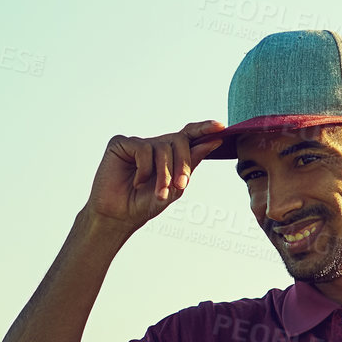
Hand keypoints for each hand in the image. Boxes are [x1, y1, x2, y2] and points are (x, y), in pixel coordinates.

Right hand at [85, 120, 225, 232]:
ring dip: (164, 173)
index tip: (221, 127)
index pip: (190, 135)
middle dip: (183, 163)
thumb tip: (212, 142)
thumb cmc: (146, 202)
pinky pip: (143, 149)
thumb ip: (191, 164)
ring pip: (163, 147)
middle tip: (180, 185)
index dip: (205, 129)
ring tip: (158, 192)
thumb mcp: (175, 187)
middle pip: (180, 140)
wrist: (120, 215)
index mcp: (171, 154)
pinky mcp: (121, 143)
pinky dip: (144, 168)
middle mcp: (156, 145)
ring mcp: (139, 143)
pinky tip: (137, 181)